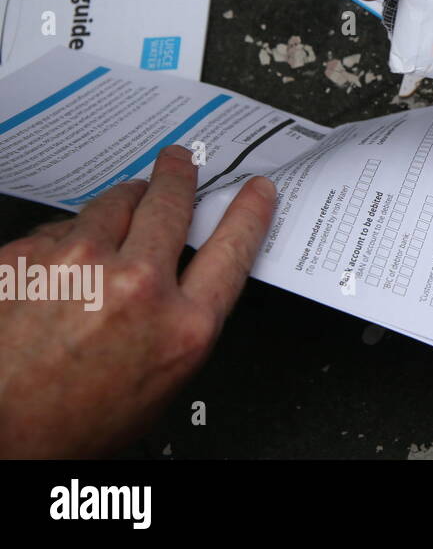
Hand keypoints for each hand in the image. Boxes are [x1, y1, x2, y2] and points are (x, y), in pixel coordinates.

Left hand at [0, 146, 274, 456]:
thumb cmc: (72, 423)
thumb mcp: (161, 377)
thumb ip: (184, 318)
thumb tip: (190, 271)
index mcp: (182, 327)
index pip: (232, 248)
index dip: (248, 212)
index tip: (254, 191)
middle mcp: (134, 287)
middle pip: (170, 203)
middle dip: (178, 176)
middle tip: (178, 161)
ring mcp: (75, 265)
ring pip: (111, 204)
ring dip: (120, 205)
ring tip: (117, 215)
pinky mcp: (25, 257)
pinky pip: (57, 229)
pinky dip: (66, 240)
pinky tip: (61, 269)